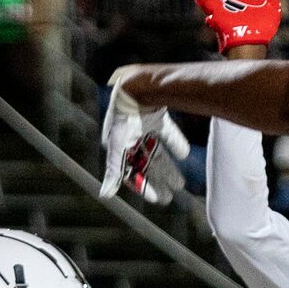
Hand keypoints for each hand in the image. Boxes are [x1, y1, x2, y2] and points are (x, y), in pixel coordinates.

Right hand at [100, 68, 192, 203]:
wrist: (135, 88)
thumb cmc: (123, 120)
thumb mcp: (118, 148)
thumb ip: (114, 172)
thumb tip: (104, 195)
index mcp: (119, 148)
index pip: (131, 172)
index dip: (143, 186)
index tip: (157, 199)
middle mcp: (131, 139)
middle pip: (145, 165)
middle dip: (157, 181)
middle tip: (170, 196)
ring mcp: (144, 127)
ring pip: (157, 153)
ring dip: (167, 168)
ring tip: (180, 184)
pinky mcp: (156, 116)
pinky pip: (166, 132)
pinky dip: (175, 143)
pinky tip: (184, 154)